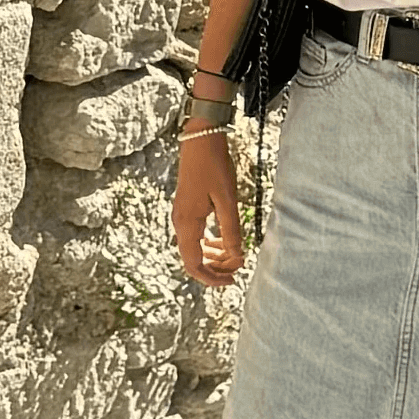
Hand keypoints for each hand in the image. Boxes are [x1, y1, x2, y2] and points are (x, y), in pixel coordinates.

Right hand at [171, 128, 244, 284]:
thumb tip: (237, 256)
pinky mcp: (187, 207)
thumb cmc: (214, 165)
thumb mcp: (228, 199)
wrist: (200, 138)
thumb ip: (231, 229)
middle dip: (216, 268)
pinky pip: (195, 234)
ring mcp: (181, 215)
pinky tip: (224, 239)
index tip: (233, 280)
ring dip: (213, 256)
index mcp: (187, 224)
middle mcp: (180, 222)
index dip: (212, 278)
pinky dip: (209, 242)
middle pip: (193, 260)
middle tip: (238, 267)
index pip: (194, 265)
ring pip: (195, 248)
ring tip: (234, 254)